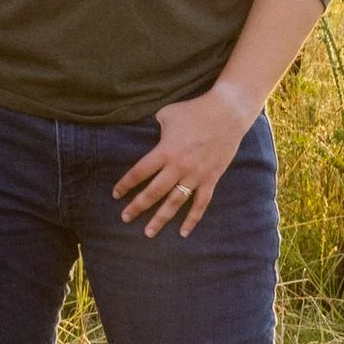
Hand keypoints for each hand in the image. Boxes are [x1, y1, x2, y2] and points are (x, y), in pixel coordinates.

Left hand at [114, 81, 254, 237]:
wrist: (228, 112)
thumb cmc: (193, 111)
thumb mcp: (166, 114)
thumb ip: (152, 127)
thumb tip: (140, 131)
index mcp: (165, 151)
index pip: (139, 173)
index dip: (125, 185)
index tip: (116, 195)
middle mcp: (179, 167)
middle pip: (154, 192)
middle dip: (137, 207)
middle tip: (125, 218)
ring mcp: (197, 175)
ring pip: (175, 203)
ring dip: (161, 219)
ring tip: (149, 232)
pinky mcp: (212, 178)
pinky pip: (201, 203)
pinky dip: (192, 219)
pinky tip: (183, 232)